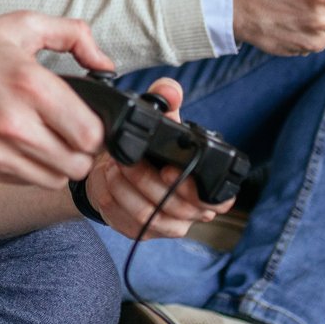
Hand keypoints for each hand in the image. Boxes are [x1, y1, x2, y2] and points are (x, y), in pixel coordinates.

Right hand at [0, 12, 115, 188]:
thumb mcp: (20, 25)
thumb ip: (73, 34)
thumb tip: (105, 63)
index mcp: (31, 85)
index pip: (91, 134)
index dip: (97, 128)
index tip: (88, 118)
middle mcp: (16, 124)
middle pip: (79, 163)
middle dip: (82, 148)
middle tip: (71, 130)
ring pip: (56, 179)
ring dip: (60, 163)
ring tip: (49, 138)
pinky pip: (28, 182)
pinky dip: (33, 169)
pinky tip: (23, 144)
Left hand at [80, 78, 227, 240]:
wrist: (117, 169)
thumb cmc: (149, 148)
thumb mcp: (160, 121)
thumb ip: (167, 101)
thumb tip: (170, 90)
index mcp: (207, 186)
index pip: (219, 201)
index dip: (195, 190)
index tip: (168, 171)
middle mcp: (192, 211)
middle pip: (177, 207)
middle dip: (147, 180)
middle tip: (128, 160)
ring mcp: (166, 225)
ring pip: (149, 215)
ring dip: (126, 187)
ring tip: (113, 165)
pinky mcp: (140, 232)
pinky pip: (125, 221)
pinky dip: (111, 198)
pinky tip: (105, 180)